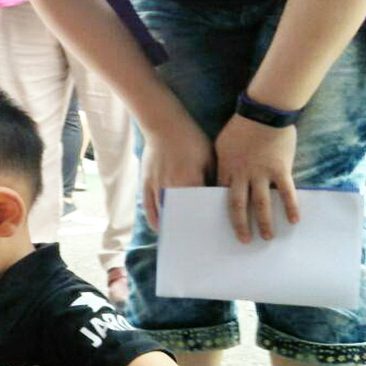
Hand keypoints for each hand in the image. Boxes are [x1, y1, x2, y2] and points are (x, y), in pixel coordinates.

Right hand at [139, 117, 214, 231]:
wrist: (164, 125)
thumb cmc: (190, 138)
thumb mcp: (209, 157)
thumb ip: (212, 179)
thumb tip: (219, 197)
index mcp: (189, 180)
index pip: (198, 207)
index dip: (204, 221)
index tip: (210, 232)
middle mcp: (171, 186)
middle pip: (180, 214)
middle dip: (187, 227)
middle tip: (195, 240)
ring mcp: (156, 186)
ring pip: (163, 213)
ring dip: (171, 226)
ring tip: (179, 237)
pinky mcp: (145, 184)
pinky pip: (148, 207)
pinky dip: (154, 218)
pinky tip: (160, 227)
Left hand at [215, 115, 298, 242]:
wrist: (263, 112)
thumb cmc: (240, 126)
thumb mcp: (221, 145)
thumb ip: (222, 163)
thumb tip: (220, 176)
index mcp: (227, 170)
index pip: (221, 196)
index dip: (221, 212)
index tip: (221, 226)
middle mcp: (242, 175)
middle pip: (239, 206)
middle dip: (241, 225)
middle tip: (245, 241)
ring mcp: (262, 173)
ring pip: (262, 203)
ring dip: (265, 222)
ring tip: (268, 237)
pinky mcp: (281, 169)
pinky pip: (286, 192)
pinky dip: (291, 207)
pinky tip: (294, 220)